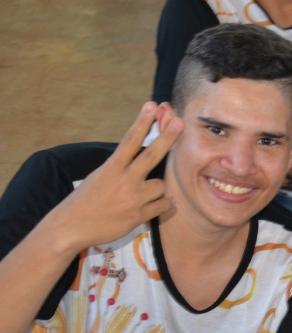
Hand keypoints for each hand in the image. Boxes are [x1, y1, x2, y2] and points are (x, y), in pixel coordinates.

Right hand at [55, 102, 182, 249]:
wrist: (71, 226)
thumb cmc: (86, 200)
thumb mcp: (100, 176)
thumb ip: (121, 166)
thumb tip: (140, 157)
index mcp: (111, 168)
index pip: (130, 140)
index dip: (142, 122)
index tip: (151, 105)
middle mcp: (123, 180)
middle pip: (151, 155)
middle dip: (167, 138)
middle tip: (180, 123)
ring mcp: (132, 198)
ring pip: (160, 186)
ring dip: (155, 190)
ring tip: (138, 197)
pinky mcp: (138, 216)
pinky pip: (163, 205)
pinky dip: (163, 205)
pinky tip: (158, 205)